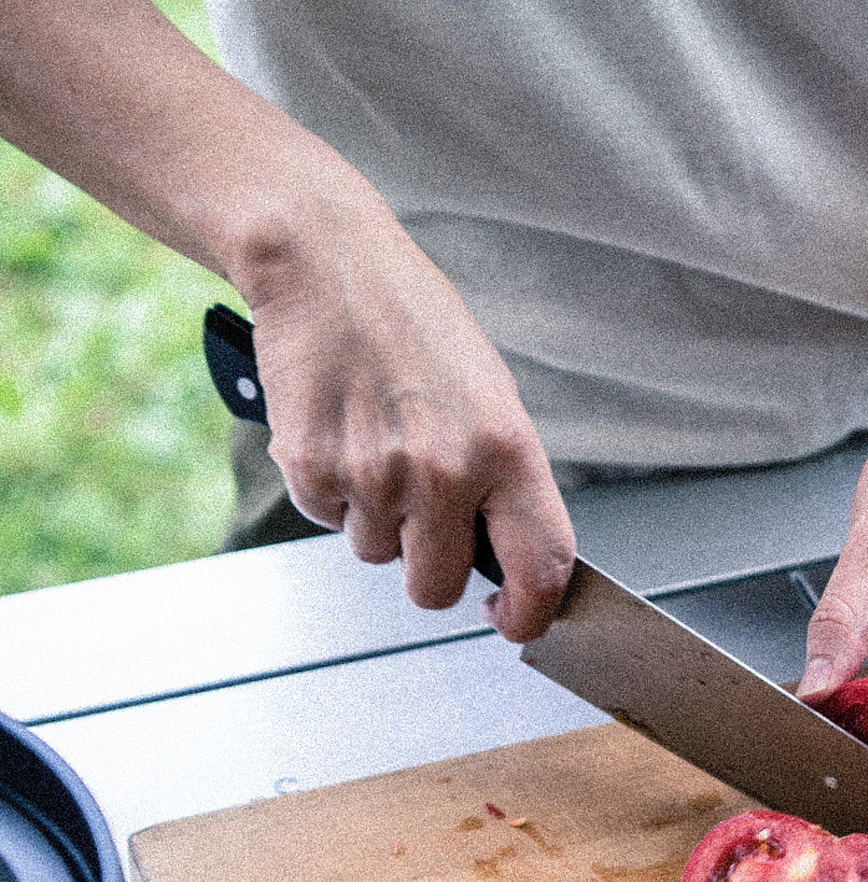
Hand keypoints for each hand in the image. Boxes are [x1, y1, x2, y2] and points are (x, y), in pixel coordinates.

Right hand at [236, 195, 573, 642]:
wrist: (326, 263)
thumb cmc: (414, 323)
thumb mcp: (490, 394)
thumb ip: (504, 479)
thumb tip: (510, 557)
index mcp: (508, 448)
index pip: (542, 568)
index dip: (528, 613)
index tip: (510, 618)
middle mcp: (446, 470)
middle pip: (436, 589)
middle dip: (427, 569)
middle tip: (421, 519)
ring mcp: (376, 474)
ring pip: (375, 556)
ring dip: (375, 520)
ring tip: (376, 443)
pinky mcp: (312, 468)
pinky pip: (325, 520)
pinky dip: (330, 491)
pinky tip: (339, 432)